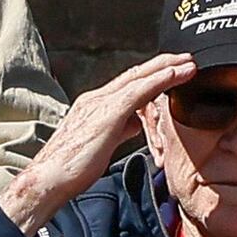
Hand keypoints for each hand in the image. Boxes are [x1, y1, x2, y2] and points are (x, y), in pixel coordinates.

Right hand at [0, 52, 194, 231]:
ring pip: (139, 78)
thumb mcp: (102, 145)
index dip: (150, 75)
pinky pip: (139, 91)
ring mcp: (101, 103)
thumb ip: (120, 130)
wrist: (47, 179)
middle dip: (161, 64)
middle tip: (185, 58)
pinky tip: (176, 74)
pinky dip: (160, 80)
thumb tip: (135, 124)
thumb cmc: (70, 169)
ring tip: (188, 63)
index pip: (127, 84)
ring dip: (166, 68)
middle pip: (135, 74)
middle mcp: (96, 99)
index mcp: (94, 106)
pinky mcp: (107, 114)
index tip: (170, 70)